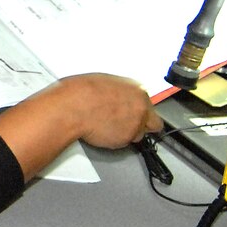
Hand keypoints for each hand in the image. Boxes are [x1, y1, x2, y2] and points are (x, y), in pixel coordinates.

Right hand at [45, 73, 161, 150]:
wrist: (74, 106)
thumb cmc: (82, 91)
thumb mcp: (106, 83)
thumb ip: (121, 92)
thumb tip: (119, 97)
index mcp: (138, 90)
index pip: (150, 106)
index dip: (139, 112)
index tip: (131, 113)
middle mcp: (141, 108)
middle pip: (152, 124)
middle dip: (140, 125)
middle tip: (124, 124)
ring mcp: (135, 125)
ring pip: (137, 135)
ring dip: (126, 133)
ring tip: (108, 126)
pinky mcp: (125, 139)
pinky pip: (123, 143)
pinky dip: (114, 140)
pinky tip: (102, 131)